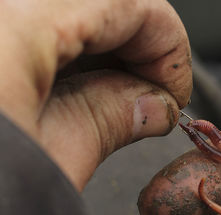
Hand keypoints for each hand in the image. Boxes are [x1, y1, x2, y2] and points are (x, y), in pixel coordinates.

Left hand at [0, 0, 191, 190]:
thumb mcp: (52, 166)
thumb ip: (109, 120)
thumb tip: (153, 105)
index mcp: (14, 23)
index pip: (129, 3)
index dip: (171, 48)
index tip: (176, 94)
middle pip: (100, 2)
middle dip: (139, 51)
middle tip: (148, 104)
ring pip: (68, 11)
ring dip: (101, 54)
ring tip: (107, 105)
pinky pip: (34, 24)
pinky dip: (64, 54)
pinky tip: (67, 92)